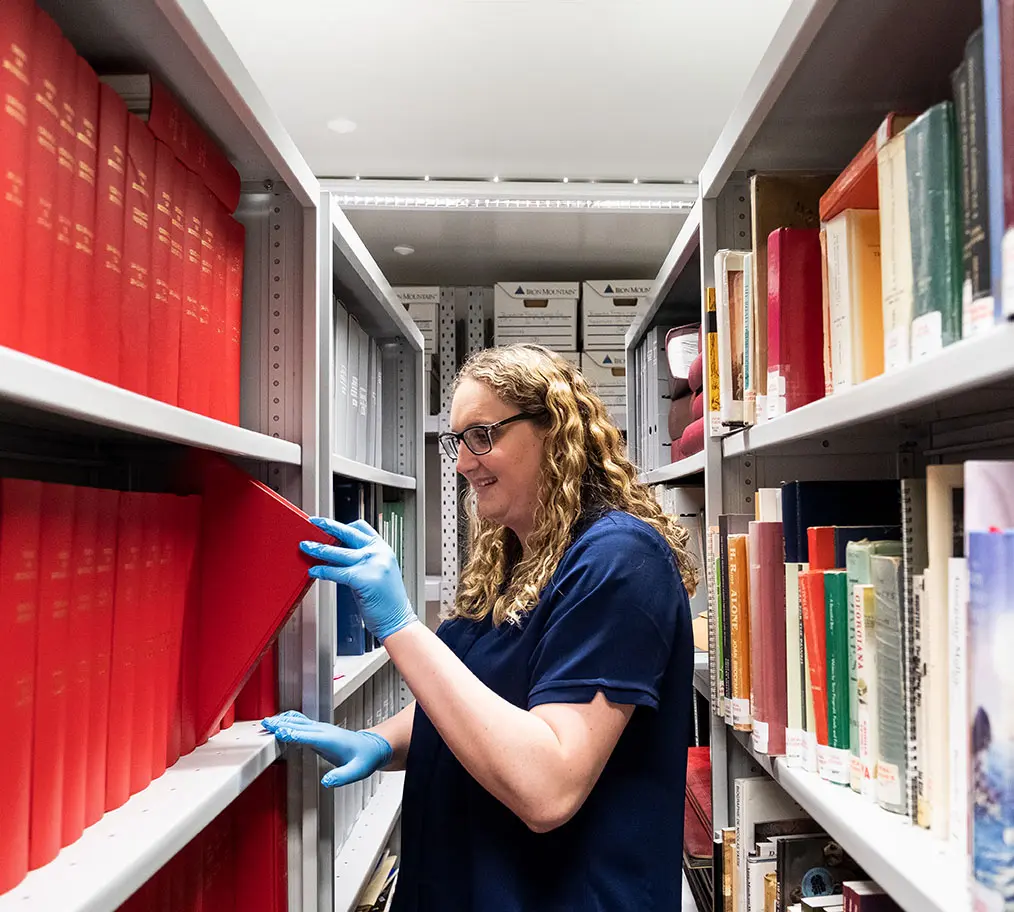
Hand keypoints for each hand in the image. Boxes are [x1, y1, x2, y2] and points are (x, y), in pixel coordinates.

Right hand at [261, 710, 391, 787]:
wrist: (372, 747)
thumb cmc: (365, 758)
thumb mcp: (357, 771)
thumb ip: (342, 776)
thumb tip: (327, 781)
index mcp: (331, 740)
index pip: (308, 735)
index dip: (293, 734)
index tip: (279, 732)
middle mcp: (324, 731)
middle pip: (299, 725)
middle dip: (282, 724)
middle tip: (265, 724)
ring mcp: (321, 729)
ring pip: (299, 722)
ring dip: (283, 721)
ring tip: (267, 723)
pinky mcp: (319, 731)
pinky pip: (301, 723)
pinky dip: (288, 722)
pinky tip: (280, 724)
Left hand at [301, 517, 416, 641]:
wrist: (398, 621)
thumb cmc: (387, 602)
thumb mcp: (377, 574)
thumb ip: (361, 561)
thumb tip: (336, 556)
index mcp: (383, 549)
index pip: (361, 527)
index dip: (343, 524)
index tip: (329, 525)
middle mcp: (379, 553)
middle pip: (348, 532)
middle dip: (328, 525)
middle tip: (314, 523)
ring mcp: (372, 564)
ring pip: (338, 552)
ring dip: (318, 548)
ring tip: (307, 547)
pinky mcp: (364, 578)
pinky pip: (336, 572)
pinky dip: (322, 571)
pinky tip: (314, 571)